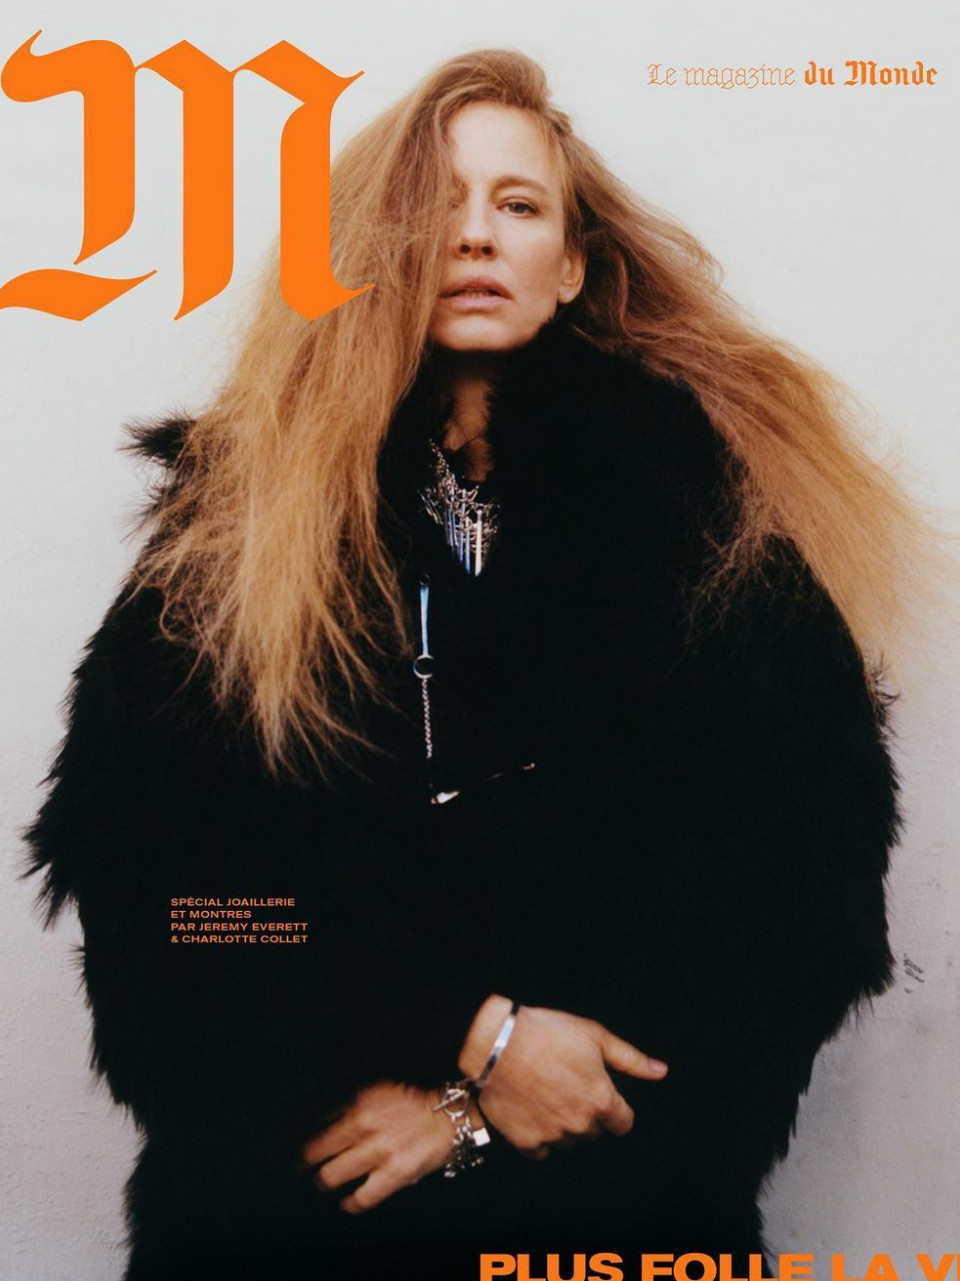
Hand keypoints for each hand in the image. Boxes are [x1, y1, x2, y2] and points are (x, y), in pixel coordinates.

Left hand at [301, 1081, 481, 1213]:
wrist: (453, 1110)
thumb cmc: (417, 1096)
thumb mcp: (379, 1087)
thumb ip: (353, 1100)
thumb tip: (326, 1115)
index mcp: (358, 1100)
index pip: (317, 1119)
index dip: (305, 1133)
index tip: (301, 1142)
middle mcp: (363, 1124)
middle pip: (316, 1150)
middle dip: (305, 1161)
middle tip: (302, 1167)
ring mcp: (377, 1151)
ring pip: (333, 1175)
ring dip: (324, 1182)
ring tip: (322, 1184)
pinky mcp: (394, 1173)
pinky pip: (363, 1196)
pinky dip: (351, 1203)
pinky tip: (347, 1203)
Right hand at [459, 996, 667, 1159]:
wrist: (496, 1042)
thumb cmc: (547, 1033)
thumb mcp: (594, 1036)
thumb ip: (630, 1059)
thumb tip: (660, 1071)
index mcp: (601, 1100)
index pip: (623, 1123)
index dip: (614, 1107)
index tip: (599, 1093)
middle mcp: (580, 1124)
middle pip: (594, 1131)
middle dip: (587, 1112)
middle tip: (567, 1084)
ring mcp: (553, 1136)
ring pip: (569, 1140)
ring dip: (564, 1124)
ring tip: (546, 1093)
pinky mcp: (527, 1143)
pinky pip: (542, 1150)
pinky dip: (540, 1134)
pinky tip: (531, 1109)